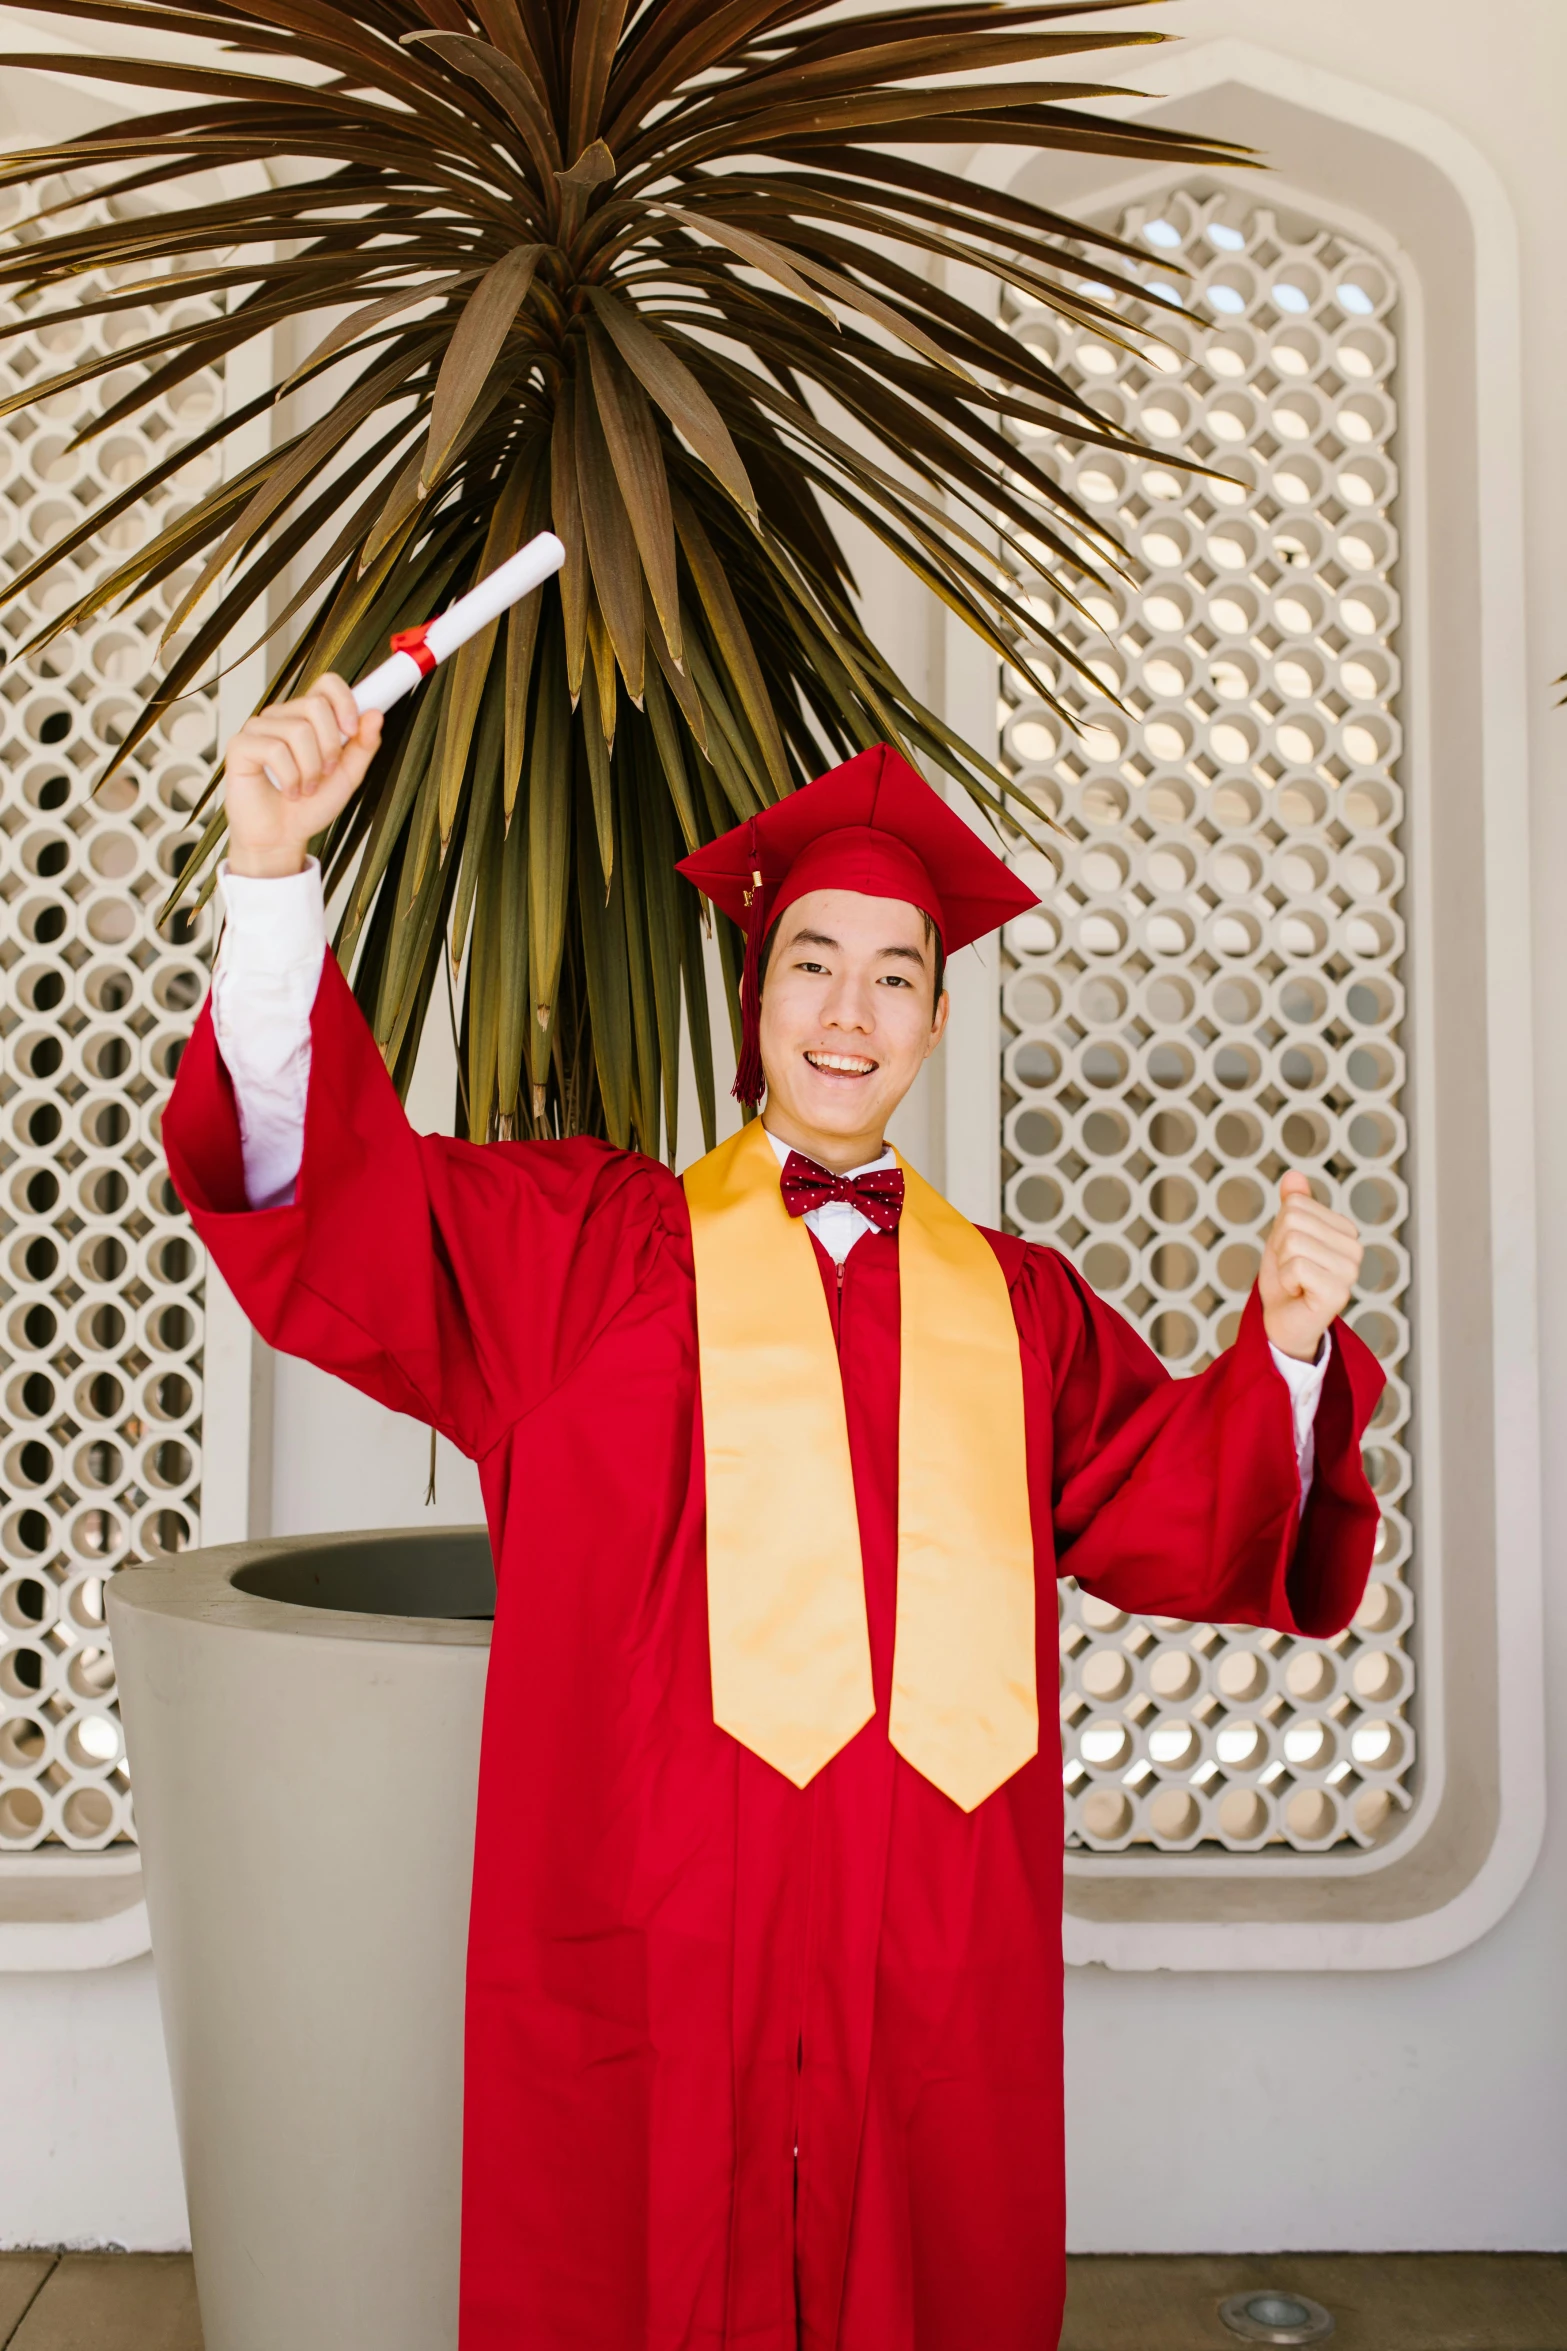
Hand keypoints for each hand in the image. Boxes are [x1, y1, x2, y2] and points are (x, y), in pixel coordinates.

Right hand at [224, 674, 381, 877]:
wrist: (283, 837)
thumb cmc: (310, 806)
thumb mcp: (348, 776)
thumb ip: (363, 746)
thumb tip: (374, 715)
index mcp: (307, 717)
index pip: (327, 684)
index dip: (345, 701)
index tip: (353, 731)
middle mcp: (282, 717)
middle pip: (315, 706)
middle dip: (330, 747)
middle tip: (325, 773)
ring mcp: (259, 729)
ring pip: (298, 731)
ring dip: (310, 770)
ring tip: (305, 788)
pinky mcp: (240, 746)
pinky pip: (275, 750)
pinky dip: (290, 778)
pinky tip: (288, 791)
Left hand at [1258, 1171, 1361, 1362]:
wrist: (1282, 1321)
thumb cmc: (1286, 1279)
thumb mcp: (1284, 1235)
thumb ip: (1294, 1205)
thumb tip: (1293, 1176)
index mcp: (1345, 1229)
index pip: (1295, 1204)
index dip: (1280, 1229)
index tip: (1291, 1253)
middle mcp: (1354, 1248)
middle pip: (1292, 1221)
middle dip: (1279, 1247)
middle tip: (1291, 1271)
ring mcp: (1350, 1271)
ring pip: (1293, 1242)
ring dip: (1282, 1266)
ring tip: (1296, 1282)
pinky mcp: (1339, 1292)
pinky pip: (1296, 1267)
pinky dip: (1287, 1281)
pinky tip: (1299, 1293)